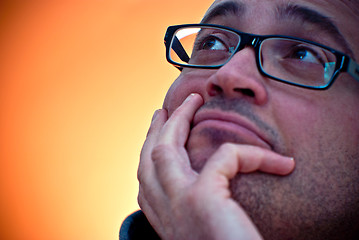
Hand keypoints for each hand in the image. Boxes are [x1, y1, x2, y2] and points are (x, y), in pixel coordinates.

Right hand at [137, 93, 294, 239]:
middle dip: (154, 131)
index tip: (155, 135)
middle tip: (164, 109)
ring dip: (177, 122)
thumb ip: (193, 212)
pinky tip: (278, 161)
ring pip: (164, 149)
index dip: (146, 154)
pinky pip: (226, 157)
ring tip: (191, 101)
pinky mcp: (202, 199)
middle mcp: (163, 211)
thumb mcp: (201, 231)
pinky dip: (251, 154)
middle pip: (148, 158)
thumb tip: (208, 189)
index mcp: (163, 220)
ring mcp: (178, 203)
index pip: (144, 180)